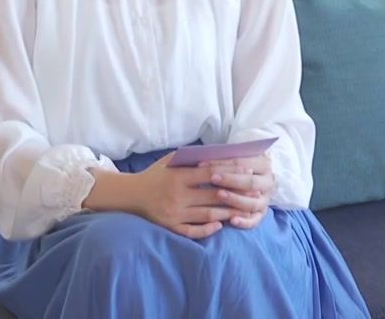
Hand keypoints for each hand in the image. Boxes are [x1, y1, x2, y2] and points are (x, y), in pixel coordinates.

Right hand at [126, 153, 252, 238]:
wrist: (131, 195)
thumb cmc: (155, 174)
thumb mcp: (170, 161)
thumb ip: (192, 157)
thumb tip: (219, 152)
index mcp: (178, 176)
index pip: (210, 173)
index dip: (231, 172)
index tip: (247, 172)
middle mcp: (177, 196)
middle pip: (213, 196)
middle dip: (236, 195)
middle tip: (253, 194)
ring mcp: (174, 214)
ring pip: (207, 215)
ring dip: (227, 213)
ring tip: (243, 210)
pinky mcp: (170, 227)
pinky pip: (193, 231)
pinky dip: (208, 230)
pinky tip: (220, 226)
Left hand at [200, 153, 275, 229]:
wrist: (258, 182)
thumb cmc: (240, 169)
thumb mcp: (237, 161)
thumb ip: (224, 161)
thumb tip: (203, 164)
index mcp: (263, 165)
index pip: (244, 163)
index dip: (224, 164)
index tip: (204, 165)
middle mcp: (268, 183)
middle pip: (251, 182)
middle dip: (231, 180)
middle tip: (213, 178)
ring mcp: (266, 200)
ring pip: (253, 203)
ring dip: (235, 199)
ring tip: (218, 195)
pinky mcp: (262, 214)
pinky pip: (255, 221)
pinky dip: (244, 222)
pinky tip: (231, 220)